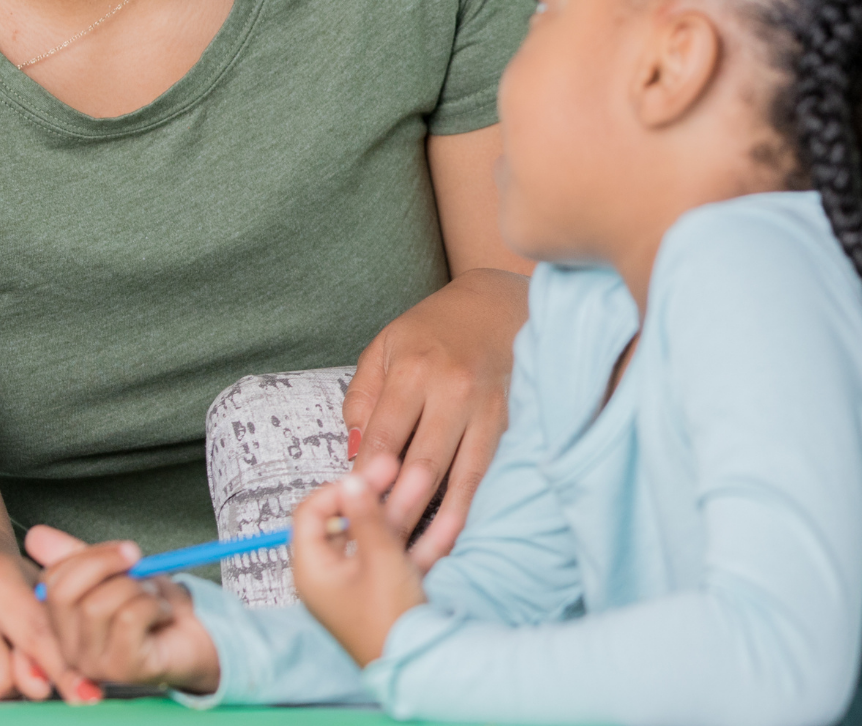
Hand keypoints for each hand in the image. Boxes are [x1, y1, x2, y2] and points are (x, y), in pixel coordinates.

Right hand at [25, 525, 220, 694]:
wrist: (196, 638)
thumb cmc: (154, 607)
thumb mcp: (115, 573)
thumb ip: (77, 556)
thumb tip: (35, 535)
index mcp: (61, 622)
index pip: (50, 581)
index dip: (87, 556)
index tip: (121, 551)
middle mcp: (68, 647)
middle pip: (62, 593)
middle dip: (105, 563)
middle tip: (137, 560)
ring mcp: (93, 664)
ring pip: (97, 605)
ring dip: (135, 588)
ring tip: (151, 596)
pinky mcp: (122, 670)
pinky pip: (128, 619)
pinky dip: (153, 605)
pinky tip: (161, 614)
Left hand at [291, 456, 425, 665]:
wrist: (422, 671)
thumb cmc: (389, 623)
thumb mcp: (379, 559)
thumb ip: (366, 516)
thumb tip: (350, 478)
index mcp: (313, 568)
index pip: (311, 512)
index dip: (338, 488)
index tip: (367, 474)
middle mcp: (331, 575)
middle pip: (348, 522)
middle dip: (378, 495)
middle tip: (398, 468)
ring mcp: (359, 584)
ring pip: (378, 538)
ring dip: (403, 511)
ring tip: (427, 480)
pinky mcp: (385, 593)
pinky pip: (397, 559)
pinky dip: (419, 541)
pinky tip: (449, 519)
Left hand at [345, 267, 526, 567]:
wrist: (496, 306)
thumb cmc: (431, 331)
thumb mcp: (384, 349)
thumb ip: (363, 400)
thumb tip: (354, 455)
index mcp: (413, 370)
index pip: (384, 437)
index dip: (367, 479)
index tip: (351, 512)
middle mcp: (453, 390)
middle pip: (423, 464)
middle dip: (400, 511)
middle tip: (379, 549)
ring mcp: (487, 408)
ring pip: (461, 476)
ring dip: (438, 520)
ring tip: (416, 555)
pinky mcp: (510, 423)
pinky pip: (487, 472)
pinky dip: (470, 506)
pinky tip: (454, 533)